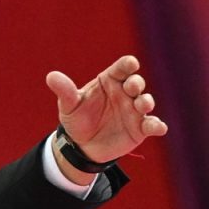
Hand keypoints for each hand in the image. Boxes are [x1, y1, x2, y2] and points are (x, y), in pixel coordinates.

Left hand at [46, 55, 166, 164]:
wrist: (81, 144)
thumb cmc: (77, 118)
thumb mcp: (69, 105)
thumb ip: (64, 90)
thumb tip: (51, 76)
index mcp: (109, 81)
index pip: (121, 68)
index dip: (128, 64)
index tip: (131, 63)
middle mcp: (125, 93)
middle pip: (136, 83)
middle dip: (136, 83)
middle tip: (132, 86)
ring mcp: (134, 110)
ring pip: (146, 102)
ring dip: (147, 102)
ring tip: (142, 105)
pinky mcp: (140, 128)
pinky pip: (152, 125)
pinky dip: (157, 125)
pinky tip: (158, 127)